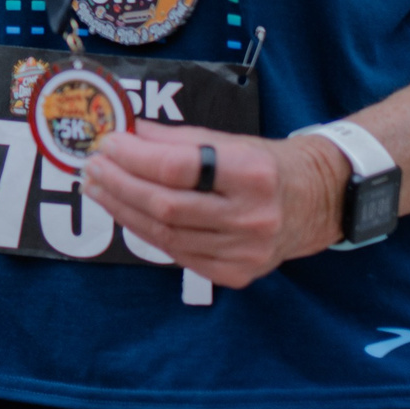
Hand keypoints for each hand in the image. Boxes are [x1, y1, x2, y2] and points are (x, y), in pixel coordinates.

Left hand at [81, 125, 348, 288]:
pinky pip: (177, 253)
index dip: (135, 157)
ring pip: (165, 234)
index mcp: (252, 173)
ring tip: (97, 187)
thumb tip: (126, 134)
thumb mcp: (229, 140)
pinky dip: (145, 231)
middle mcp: (252, 217)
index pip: (179, 167)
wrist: (317, 204)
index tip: (108, 143)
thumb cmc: (266, 165)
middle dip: (119, 184)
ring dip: (123, 209)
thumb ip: (176, 140)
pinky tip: (126, 212)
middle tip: (92, 167)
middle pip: (166, 205)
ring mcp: (244, 252)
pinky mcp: (236, 274)